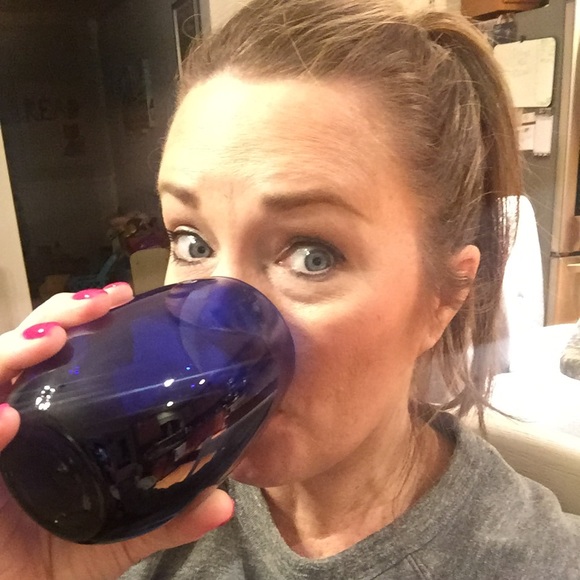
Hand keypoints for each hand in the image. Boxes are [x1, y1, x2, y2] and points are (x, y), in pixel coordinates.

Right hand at [0, 284, 233, 579]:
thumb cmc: (48, 559)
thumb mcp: (114, 534)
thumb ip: (167, 519)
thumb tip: (224, 501)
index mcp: (49, 420)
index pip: (57, 354)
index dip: (82, 320)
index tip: (119, 300)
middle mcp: (11, 417)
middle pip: (25, 348)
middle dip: (59, 315)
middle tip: (101, 303)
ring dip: (14, 349)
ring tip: (53, 341)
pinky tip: (7, 419)